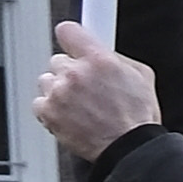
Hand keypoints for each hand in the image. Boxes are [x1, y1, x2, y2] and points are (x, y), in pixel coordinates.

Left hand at [30, 22, 159, 164]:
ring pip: (47, 81)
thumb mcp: (142, 77)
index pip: (68, 31)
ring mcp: (59, 92)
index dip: (72, 38)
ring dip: (60, 91)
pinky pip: (40, 102)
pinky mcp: (47, 111)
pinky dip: (51, 110)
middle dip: (71, 72)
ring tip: (81, 106)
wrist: (128, 150)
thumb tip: (103, 49)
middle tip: (88, 88)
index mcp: (99, 60)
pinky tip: (71, 116)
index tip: (73, 43)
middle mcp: (76, 73)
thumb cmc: (137, 119)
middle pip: (58, 60)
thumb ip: (117, 58)